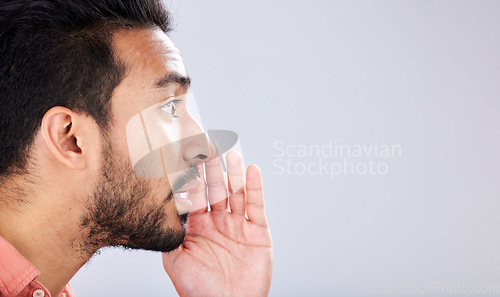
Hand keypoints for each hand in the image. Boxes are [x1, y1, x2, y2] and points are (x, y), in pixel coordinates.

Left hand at [162, 151, 272, 296]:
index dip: (193, 176)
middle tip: (209, 147)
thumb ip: (169, 233)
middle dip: (213, 169)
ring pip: (237, 193)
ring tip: (232, 155)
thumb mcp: (175, 260)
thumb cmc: (198, 289)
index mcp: (198, 226)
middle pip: (216, 189)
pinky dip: (255, 188)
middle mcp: (218, 222)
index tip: (187, 155)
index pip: (195, 194)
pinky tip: (252, 171)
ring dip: (234, 174)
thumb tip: (161, 207)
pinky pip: (257, 206)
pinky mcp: (258, 232)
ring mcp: (238, 225)